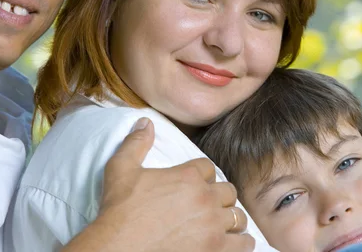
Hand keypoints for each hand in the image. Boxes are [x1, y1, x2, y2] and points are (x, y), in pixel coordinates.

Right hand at [63, 118, 254, 251]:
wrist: (117, 247)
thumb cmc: (119, 210)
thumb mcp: (121, 169)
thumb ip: (136, 142)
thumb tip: (146, 122)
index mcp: (188, 176)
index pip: (209, 167)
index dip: (202, 175)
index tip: (195, 184)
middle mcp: (205, 198)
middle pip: (228, 191)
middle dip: (219, 196)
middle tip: (206, 205)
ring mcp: (213, 226)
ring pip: (238, 217)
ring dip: (230, 219)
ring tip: (220, 225)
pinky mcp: (215, 249)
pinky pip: (244, 244)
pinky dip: (240, 243)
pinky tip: (229, 243)